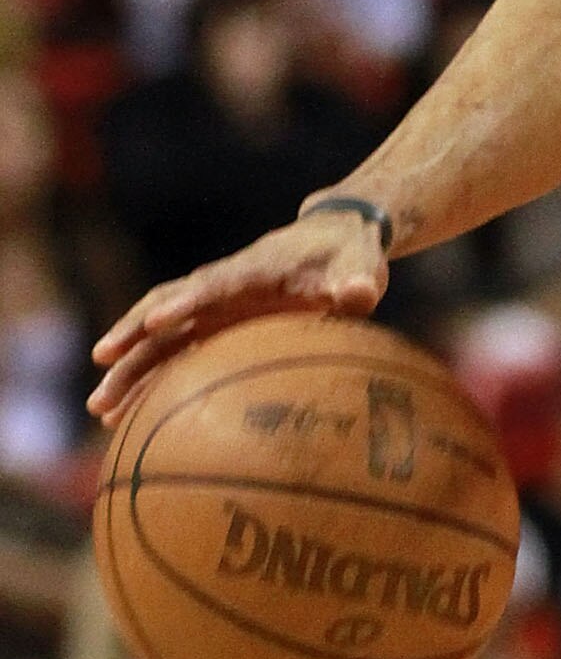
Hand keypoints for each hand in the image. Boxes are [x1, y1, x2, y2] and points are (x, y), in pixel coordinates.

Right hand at [89, 211, 388, 423]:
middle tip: (102, 363)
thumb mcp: (361, 264)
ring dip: (129, 368)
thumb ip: (357, 280)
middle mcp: (222, 286)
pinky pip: (173, 354)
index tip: (156, 321)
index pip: (214, 283)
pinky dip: (149, 381)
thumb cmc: (350, 255)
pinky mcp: (214, 326)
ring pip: (159, 336)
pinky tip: (127, 418)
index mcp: (255, 269)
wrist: (334, 241)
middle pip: (166, 307)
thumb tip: (359, 295)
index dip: (186, 300)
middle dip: (133, 334)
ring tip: (100, 409)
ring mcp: (213, 307)